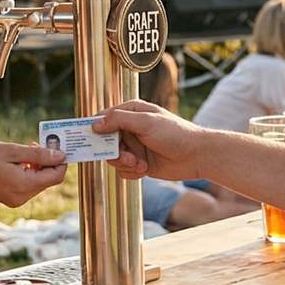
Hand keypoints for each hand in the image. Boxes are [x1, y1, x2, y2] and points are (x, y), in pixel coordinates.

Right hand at [0, 141, 68, 205]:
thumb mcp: (12, 151)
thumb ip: (38, 155)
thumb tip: (61, 156)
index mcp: (24, 185)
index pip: (56, 176)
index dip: (61, 161)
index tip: (56, 146)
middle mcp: (22, 197)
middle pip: (48, 180)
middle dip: (47, 161)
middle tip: (37, 143)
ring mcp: (16, 200)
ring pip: (39, 182)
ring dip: (37, 166)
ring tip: (25, 150)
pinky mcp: (10, 199)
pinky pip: (28, 185)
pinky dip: (28, 173)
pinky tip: (18, 161)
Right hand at [94, 100, 213, 182]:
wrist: (197, 156)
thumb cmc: (175, 134)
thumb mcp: (146, 122)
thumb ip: (120, 120)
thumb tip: (95, 123)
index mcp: (131, 112)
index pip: (103, 118)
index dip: (94, 129)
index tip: (87, 140)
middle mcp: (130, 129)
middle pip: (105, 142)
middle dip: (114, 152)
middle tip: (127, 158)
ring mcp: (134, 146)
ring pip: (113, 158)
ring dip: (125, 164)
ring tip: (140, 164)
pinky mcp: (138, 163)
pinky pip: (123, 171)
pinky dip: (132, 172)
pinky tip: (145, 170)